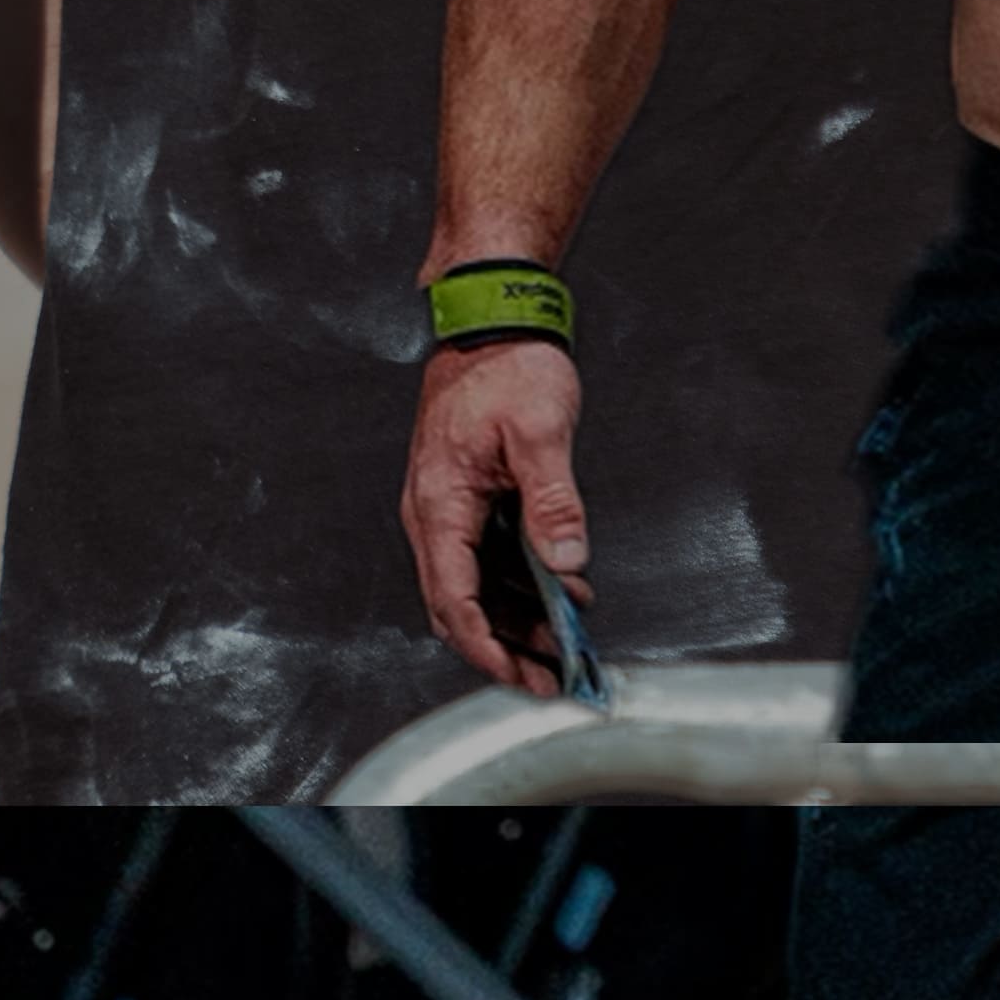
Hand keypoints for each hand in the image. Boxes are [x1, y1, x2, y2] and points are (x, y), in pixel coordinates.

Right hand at [402, 341, 593, 697]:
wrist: (492, 321)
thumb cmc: (506, 365)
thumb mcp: (540, 431)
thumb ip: (553, 501)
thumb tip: (566, 564)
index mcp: (441, 500)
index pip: (453, 596)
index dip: (486, 646)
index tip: (521, 675)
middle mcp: (434, 510)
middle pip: (457, 603)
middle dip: (503, 648)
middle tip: (550, 678)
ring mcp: (447, 506)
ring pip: (472, 586)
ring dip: (514, 620)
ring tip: (563, 642)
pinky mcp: (466, 499)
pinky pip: (484, 560)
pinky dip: (517, 587)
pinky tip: (558, 593)